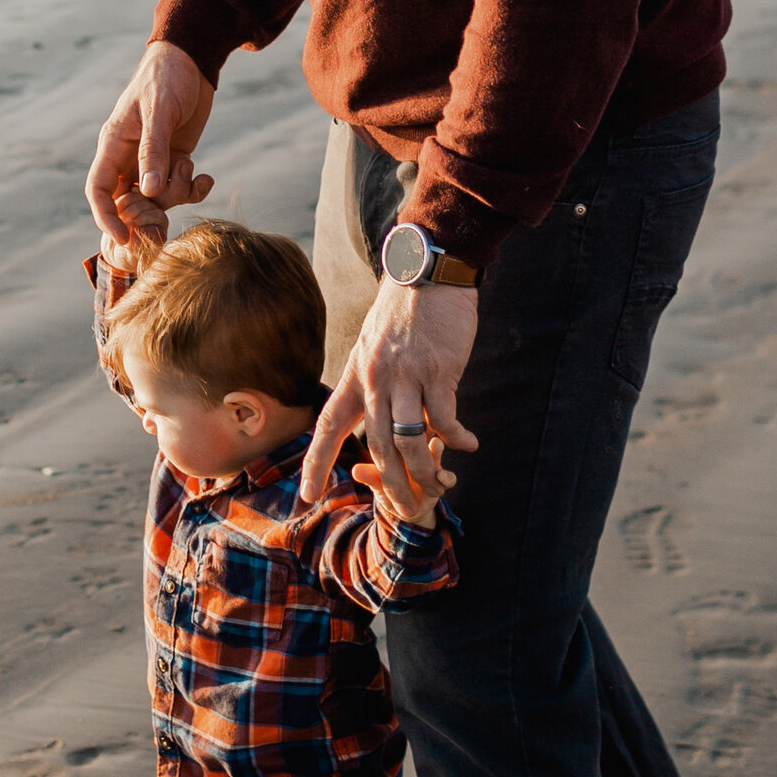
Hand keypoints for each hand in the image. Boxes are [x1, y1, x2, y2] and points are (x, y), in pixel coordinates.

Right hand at [86, 46, 216, 250]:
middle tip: (169, 218)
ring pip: (158, 197)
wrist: (192, 60)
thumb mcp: (160, 111)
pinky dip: (194, 189)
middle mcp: (129, 157)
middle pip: (129, 200)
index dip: (106, 216)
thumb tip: (148, 191)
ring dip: (177, 193)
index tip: (124, 238)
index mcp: (114, 144)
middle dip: (148, 213)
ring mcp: (152, 160)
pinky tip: (206, 178)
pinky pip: (180, 187)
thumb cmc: (167, 77)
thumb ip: (153, 151)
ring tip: (191, 169)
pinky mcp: (174, 158)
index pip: (99, 189)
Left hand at [300, 278, 480, 508]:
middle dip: (390, 482)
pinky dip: (456, 437)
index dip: (317, 461)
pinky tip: (468, 445)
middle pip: (374, 445)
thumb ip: (376, 380)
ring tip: (441, 484)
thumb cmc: (405, 309)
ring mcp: (406, 375)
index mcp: (355, 373)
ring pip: (409, 440)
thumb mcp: (375, 343)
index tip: (308, 493)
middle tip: (404, 506)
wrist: (428, 270)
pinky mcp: (438, 370)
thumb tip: (387, 416)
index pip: (328, 425)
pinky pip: (445, 417)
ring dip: (425, 470)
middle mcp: (375, 378)